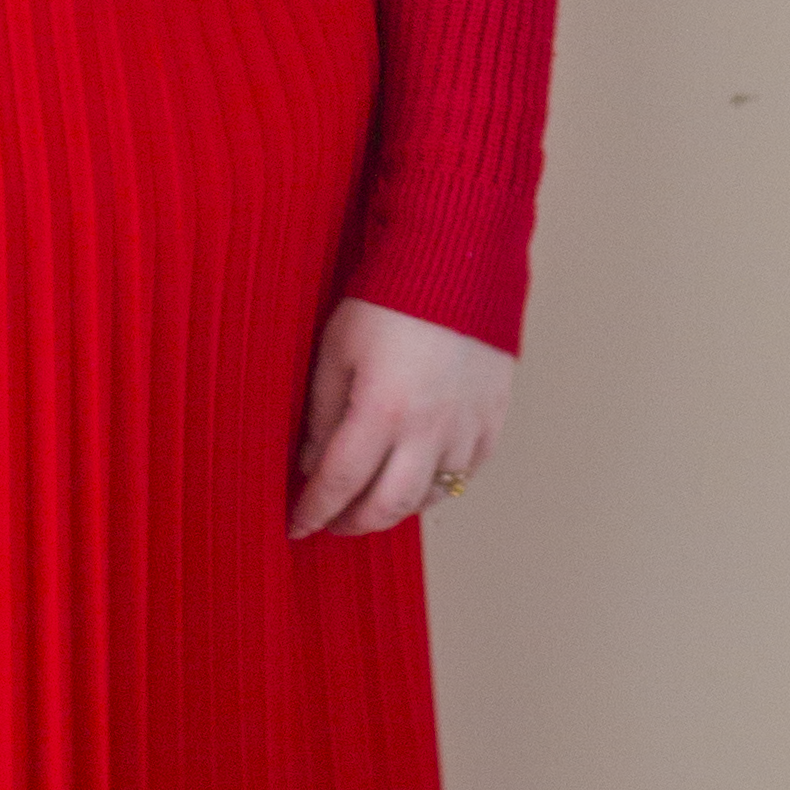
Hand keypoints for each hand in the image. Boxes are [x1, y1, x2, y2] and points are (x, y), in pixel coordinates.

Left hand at [290, 300, 515, 540]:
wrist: (457, 263)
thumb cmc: (389, 300)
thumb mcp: (336, 351)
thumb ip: (323, 413)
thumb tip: (311, 462)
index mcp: (381, 411)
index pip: (339, 483)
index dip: (314, 511)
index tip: (297, 526)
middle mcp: (428, 430)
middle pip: (386, 506)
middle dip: (353, 523)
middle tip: (332, 522)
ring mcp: (465, 429)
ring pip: (428, 498)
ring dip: (394, 508)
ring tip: (370, 502)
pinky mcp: (492, 420)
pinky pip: (464, 475)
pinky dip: (436, 487)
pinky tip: (415, 479)